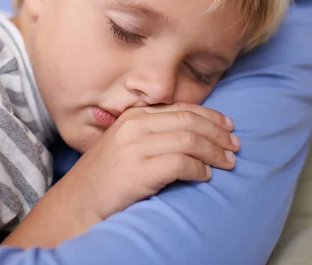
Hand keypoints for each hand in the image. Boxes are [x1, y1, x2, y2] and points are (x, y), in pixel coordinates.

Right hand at [3, 102, 238, 247]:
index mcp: (134, 116)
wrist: (76, 203)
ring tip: (228, 162)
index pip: (181, 108)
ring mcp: (136, 147)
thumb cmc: (105, 177)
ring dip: (214, 151)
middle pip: (189, 121)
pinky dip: (198, 168)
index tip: (228, 125)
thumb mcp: (126, 144)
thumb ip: (152, 133)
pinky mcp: (138, 170)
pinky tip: (206, 176)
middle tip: (236, 145)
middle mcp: (136, 126)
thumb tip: (190, 132)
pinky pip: (180, 163)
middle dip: (218, 133)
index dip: (210, 116)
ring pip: (189, 139)